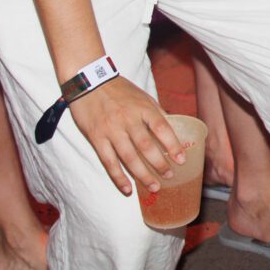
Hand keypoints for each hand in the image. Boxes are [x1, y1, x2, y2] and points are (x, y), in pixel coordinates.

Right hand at [67, 75, 185, 197]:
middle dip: (160, 164)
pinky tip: (128, 189)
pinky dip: (118, 177)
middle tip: (170, 176)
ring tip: (154, 187)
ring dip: (143, 175)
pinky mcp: (97, 138)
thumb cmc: (119, 90)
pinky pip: (109, 162)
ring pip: (129, 158)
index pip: (162, 129)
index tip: (182, 159)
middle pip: (147, 147)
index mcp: (143, 108)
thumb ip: (156, 112)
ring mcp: (111, 130)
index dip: (173, 145)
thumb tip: (173, 128)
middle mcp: (128, 120)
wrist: (88, 81)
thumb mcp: (142, 96)